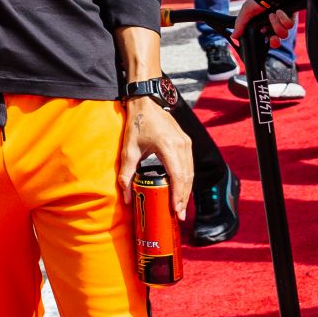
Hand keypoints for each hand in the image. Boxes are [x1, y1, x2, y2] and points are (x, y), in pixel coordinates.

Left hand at [120, 93, 191, 220]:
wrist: (146, 101)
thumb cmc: (137, 124)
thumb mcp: (129, 149)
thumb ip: (127, 173)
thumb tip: (127, 197)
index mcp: (168, 146)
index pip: (178, 176)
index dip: (178, 195)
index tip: (175, 210)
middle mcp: (182, 145)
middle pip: (187, 177)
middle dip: (183, 198)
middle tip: (178, 216)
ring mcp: (186, 142)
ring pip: (191, 172)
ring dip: (186, 190)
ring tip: (180, 207)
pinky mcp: (186, 142)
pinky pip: (189, 165)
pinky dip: (186, 180)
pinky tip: (181, 190)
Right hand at [233, 0, 296, 43]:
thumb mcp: (246, 11)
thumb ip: (240, 24)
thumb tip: (234, 36)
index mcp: (263, 26)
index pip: (267, 40)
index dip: (265, 41)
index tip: (262, 33)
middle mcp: (274, 25)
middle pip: (277, 41)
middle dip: (274, 42)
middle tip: (272, 38)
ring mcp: (283, 22)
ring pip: (283, 34)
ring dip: (276, 25)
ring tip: (271, 14)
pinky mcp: (292, 17)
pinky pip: (290, 25)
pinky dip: (283, 19)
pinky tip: (278, 11)